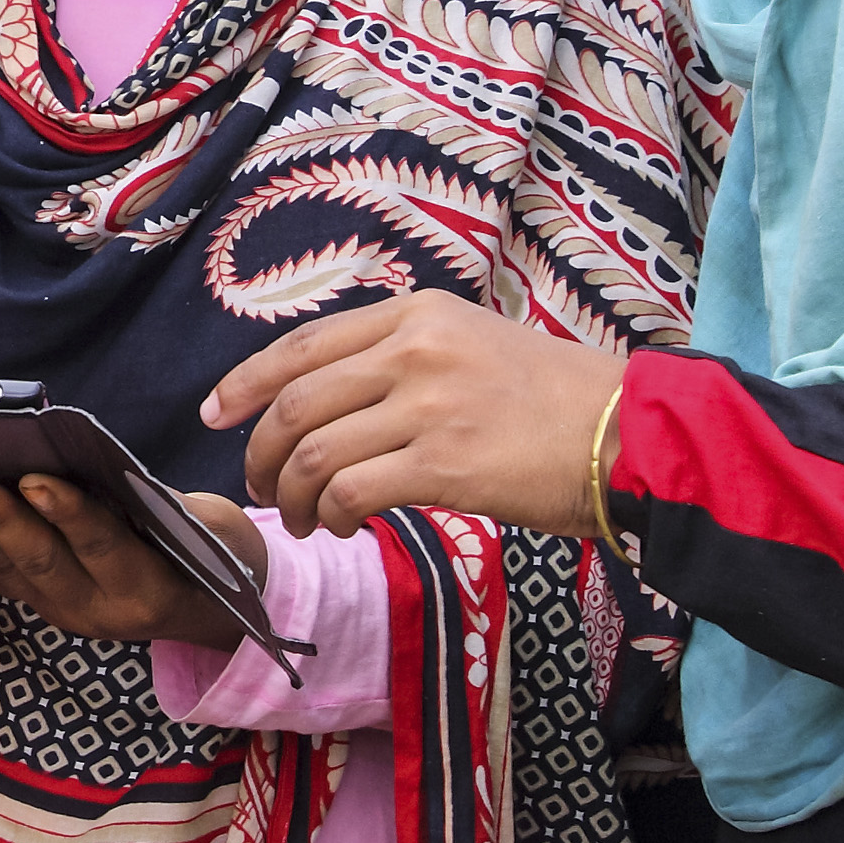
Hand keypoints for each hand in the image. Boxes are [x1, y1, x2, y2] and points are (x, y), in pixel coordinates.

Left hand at [0, 468, 264, 647]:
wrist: (209, 606)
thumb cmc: (213, 552)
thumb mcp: (209, 527)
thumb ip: (163, 504)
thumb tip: (105, 463)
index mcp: (147, 591)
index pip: (103, 546)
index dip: (68, 513)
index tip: (34, 478)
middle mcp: (98, 610)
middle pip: (41, 561)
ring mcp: (63, 611)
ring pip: (9, 570)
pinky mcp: (39, 603)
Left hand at [203, 291, 622, 537]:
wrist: (628, 435)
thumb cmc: (556, 401)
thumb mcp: (474, 345)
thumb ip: (404, 359)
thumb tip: (334, 399)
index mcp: (417, 315)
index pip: (302, 346)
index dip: (244, 383)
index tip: (215, 414)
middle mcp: (415, 350)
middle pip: (296, 403)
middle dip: (260, 453)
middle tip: (257, 487)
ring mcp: (429, 405)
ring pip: (314, 453)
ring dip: (291, 495)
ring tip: (302, 520)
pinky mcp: (445, 464)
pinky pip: (352, 491)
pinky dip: (332, 514)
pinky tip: (343, 527)